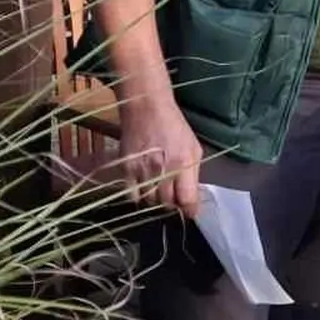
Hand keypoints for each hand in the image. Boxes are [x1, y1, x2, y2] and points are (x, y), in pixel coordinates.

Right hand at [117, 94, 202, 216]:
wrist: (145, 106)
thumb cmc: (174, 126)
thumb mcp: (193, 147)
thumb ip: (193, 174)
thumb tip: (191, 197)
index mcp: (182, 164)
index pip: (187, 199)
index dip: (190, 210)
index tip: (190, 212)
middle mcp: (162, 170)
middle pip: (167, 203)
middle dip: (172, 204)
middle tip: (173, 197)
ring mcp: (142, 171)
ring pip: (149, 201)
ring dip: (156, 200)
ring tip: (158, 188)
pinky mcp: (125, 169)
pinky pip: (132, 195)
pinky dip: (139, 195)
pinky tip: (144, 186)